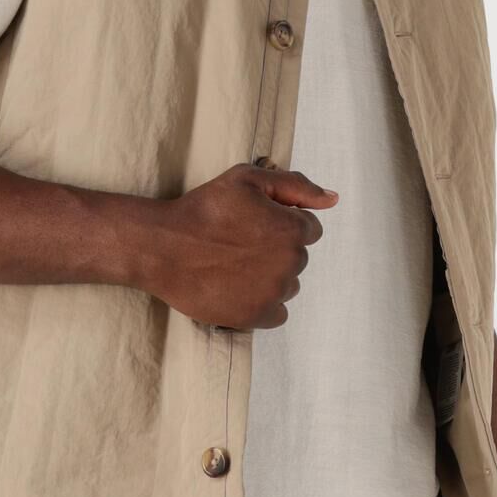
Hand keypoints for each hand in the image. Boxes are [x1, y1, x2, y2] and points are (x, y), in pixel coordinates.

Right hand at [134, 163, 335, 329]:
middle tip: (239, 244)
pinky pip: (278, 313)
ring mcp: (274, 292)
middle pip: (298, 258)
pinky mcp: (258, 316)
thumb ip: (296, 186)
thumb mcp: (248, 180)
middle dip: (276, 250)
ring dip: (270, 277)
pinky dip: (263, 304)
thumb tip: (333, 200)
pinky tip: (239, 288)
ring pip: (289, 286)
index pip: (309, 229)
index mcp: (291, 229)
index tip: (254, 225)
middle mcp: (289, 263)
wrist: (164, 248)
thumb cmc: (204, 209)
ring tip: (235, 266)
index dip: (282, 223)